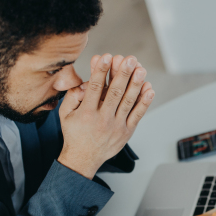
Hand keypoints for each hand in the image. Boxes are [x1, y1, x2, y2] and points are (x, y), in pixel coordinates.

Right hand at [57, 53, 153, 178]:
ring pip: (128, 102)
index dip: (101, 71)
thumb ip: (72, 96)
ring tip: (141, 70)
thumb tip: (84, 81)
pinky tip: (150, 89)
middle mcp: (102, 119)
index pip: (95, 88)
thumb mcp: (65, 114)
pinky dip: (144, 102)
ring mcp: (116, 126)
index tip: (106, 56)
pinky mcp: (127, 131)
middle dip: (123, 74)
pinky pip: (137, 115)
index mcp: (86, 113)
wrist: (84, 159)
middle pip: (114, 93)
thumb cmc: (75, 133)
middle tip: (130, 59)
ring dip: (136, 85)